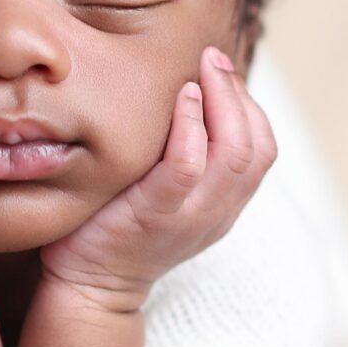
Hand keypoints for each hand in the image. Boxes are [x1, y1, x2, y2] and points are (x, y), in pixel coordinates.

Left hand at [38, 44, 277, 313]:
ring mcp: (190, 218)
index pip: (261, 149)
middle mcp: (216, 213)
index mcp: (222, 206)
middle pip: (256, 147)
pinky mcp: (155, 217)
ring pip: (234, 154)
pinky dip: (189, 127)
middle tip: (212, 59)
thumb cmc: (114, 227)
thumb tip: (181, 95)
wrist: (86, 288)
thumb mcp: (161, 192)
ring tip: (200, 72)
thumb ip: (179, 156)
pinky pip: (186, 167)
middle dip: (238, 93)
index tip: (220, 71)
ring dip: (222, 102)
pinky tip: (179, 99)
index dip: (249, 105)